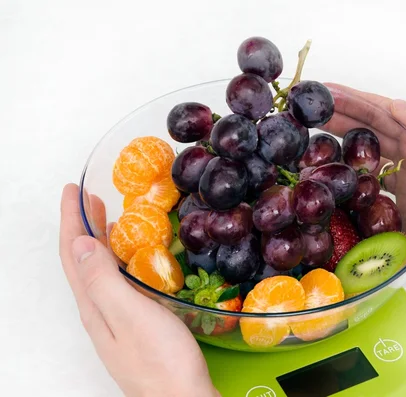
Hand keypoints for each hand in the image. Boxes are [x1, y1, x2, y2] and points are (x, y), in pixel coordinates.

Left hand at [59, 184, 219, 396]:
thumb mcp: (130, 314)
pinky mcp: (135, 326)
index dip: (71, 219)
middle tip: (89, 197)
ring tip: (106, 219)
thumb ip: (102, 280)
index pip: (73, 254)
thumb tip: (80, 243)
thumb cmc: (161, 360)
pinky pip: (116, 283)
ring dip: (97, 241)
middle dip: (81, 225)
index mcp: (94, 305)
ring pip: (98, 272)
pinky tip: (131, 260)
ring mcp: (116, 320)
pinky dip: (117, 261)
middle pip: (82, 261)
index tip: (72, 190)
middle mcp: (99, 312)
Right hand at [323, 84, 405, 287]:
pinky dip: (355, 183)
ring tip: (314, 142)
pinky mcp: (403, 211)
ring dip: (344, 149)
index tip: (327, 93)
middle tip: (310, 115)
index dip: (356, 100)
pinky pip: (373, 192)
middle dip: (342, 119)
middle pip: (372, 133)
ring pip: (369, 160)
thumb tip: (393, 105)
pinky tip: (336, 181)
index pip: (385, 112)